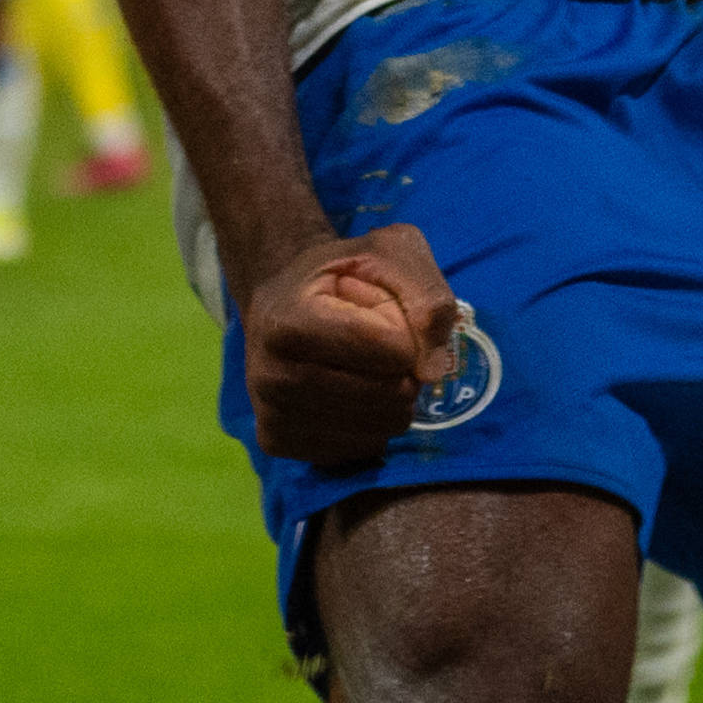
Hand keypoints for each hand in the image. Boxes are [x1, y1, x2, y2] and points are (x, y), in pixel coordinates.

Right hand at [242, 224, 457, 470]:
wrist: (282, 300)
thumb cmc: (341, 272)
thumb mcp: (391, 252)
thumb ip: (426, 295)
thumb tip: (433, 370)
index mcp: (287, 322)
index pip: (385, 347)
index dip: (407, 332)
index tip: (387, 313)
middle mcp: (269, 376)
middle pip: (386, 393)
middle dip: (404, 368)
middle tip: (381, 344)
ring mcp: (271, 416)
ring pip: (380, 428)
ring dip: (394, 399)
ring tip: (367, 367)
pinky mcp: (278, 444)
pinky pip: (362, 450)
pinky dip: (374, 424)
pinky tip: (352, 394)